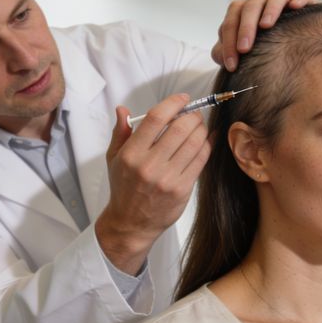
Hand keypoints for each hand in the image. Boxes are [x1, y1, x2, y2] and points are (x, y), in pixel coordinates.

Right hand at [95, 94, 211, 274]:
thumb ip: (121, 132)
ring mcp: (168, 178)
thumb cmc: (123, 188)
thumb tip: (123, 109)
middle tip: (193, 113)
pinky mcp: (182, 189)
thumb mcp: (114, 159)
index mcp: (131, 154)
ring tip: (199, 126)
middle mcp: (150, 165)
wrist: (130, 224)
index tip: (182, 99)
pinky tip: (206, 139)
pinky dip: (207, 145)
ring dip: (201, 128)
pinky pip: (201, 160)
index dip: (174, 103)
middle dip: (192, 115)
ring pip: (194, 142)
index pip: (156, 118)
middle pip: (180, 128)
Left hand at [212, 0, 313, 71]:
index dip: (228, 43)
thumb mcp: (238, 53)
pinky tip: (295, 7)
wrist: (288, 48)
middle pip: (249, 7)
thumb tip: (220, 56)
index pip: (230, 22)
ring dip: (269, 10)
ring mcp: (281, 1)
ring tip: (265, 26)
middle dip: (245, 28)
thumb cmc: (257, 49)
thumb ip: (223, 53)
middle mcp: (260, 3)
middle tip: (244, 49)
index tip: (231, 65)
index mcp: (241, 12)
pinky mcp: (303, 3)